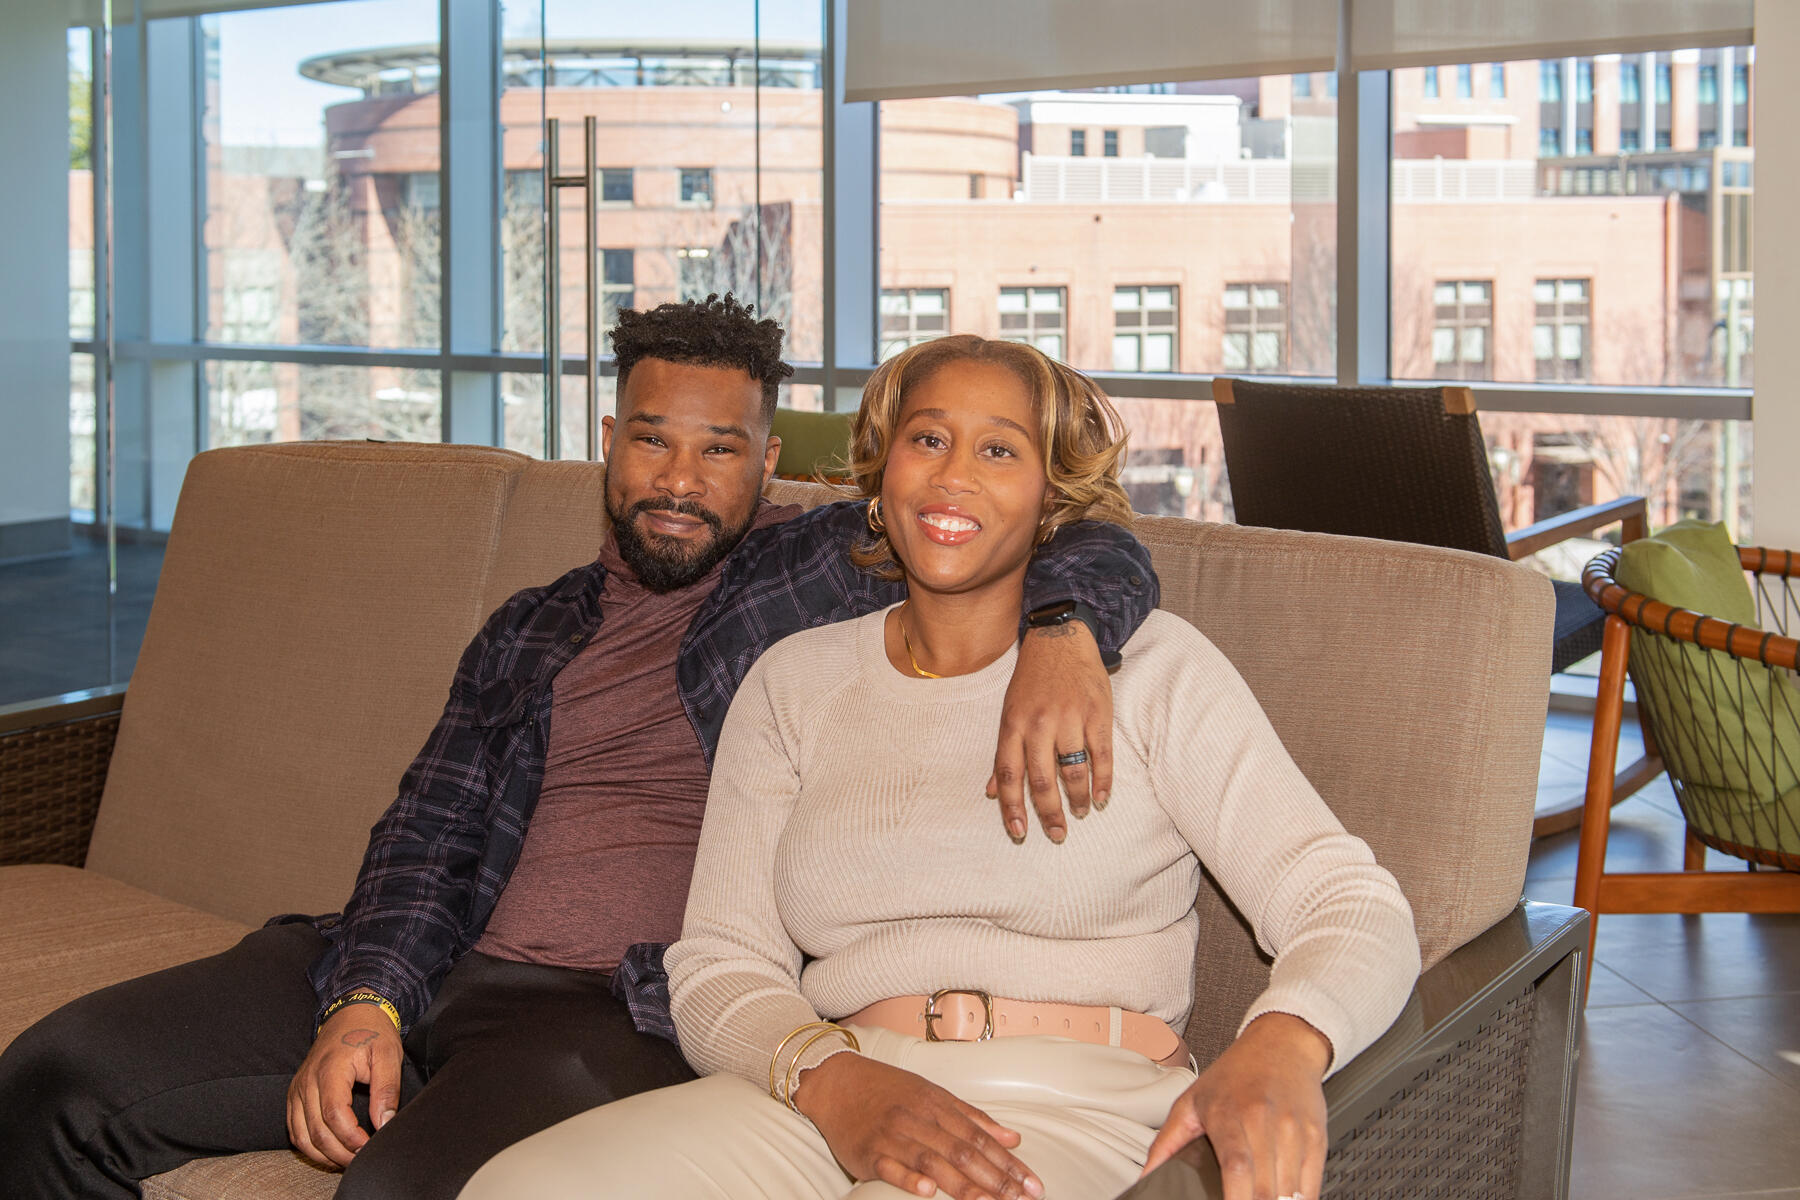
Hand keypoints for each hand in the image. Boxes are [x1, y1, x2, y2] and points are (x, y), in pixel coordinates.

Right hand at [286, 1003, 403, 1168]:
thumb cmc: (371, 1032)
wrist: (351, 1013)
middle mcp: (307, 1081)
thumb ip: (387, 1089)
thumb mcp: (388, 1055)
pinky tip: (329, 1151)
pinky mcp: (295, 1094)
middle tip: (361, 1158)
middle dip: (340, 1152)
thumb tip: (384, 1122)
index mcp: (330, 1069)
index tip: (369, 1146)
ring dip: (323, 1154)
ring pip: (301, 1135)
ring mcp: (298, 1088)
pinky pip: (294, 1129)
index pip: (334, 1115)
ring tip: (348, 1159)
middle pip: (316, 1131)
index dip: (351, 1138)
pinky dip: (309, 1146)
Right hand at [793, 1052, 1043, 1199]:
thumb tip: (1012, 1138)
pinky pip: (891, 1168)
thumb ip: (973, 1118)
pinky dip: (910, 1179)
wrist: (836, 1082)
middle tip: (1022, 1198)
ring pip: (933, 1161)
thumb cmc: (888, 1090)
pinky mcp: (868, 1152)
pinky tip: (929, 1191)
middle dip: (996, 1178)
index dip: (1008, 1162)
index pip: (980, 1138)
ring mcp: (893, 1136)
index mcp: (937, 1105)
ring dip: (964, 1184)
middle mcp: (918, 1120)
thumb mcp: (933, 1094)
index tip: (1032, 1184)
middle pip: (963, 1151)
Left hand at [988, 621, 1113, 843]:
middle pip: (1041, 780)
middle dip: (1048, 813)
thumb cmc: (1031, 680)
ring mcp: (1070, 718)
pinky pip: (1101, 755)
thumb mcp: (1009, 712)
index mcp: (1013, 725)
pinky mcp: (1097, 714)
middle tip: (1056, 834)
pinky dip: (1102, 781)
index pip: (1008, 774)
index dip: (1011, 807)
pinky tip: (1101, 797)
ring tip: (1078, 812)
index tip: (1018, 831)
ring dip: (1076, 799)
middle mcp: (1038, 724)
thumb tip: (991, 793)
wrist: (1060, 639)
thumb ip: (1004, 753)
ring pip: (1073, 771)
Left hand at [1142, 1013, 1331, 1199]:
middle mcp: (1265, 1122)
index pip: (1236, 1166)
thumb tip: (1145, 1176)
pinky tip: (1283, 1199)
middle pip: (1265, 1188)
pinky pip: (1312, 1185)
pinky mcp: (1317, 1138)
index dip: (1235, 1199)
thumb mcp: (1191, 1101)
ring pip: (1291, 1192)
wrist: (1283, 1043)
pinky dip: (1299, 1199)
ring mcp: (1294, 1131)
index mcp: (1229, 1114)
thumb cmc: (1235, 1074)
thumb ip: (1166, 1143)